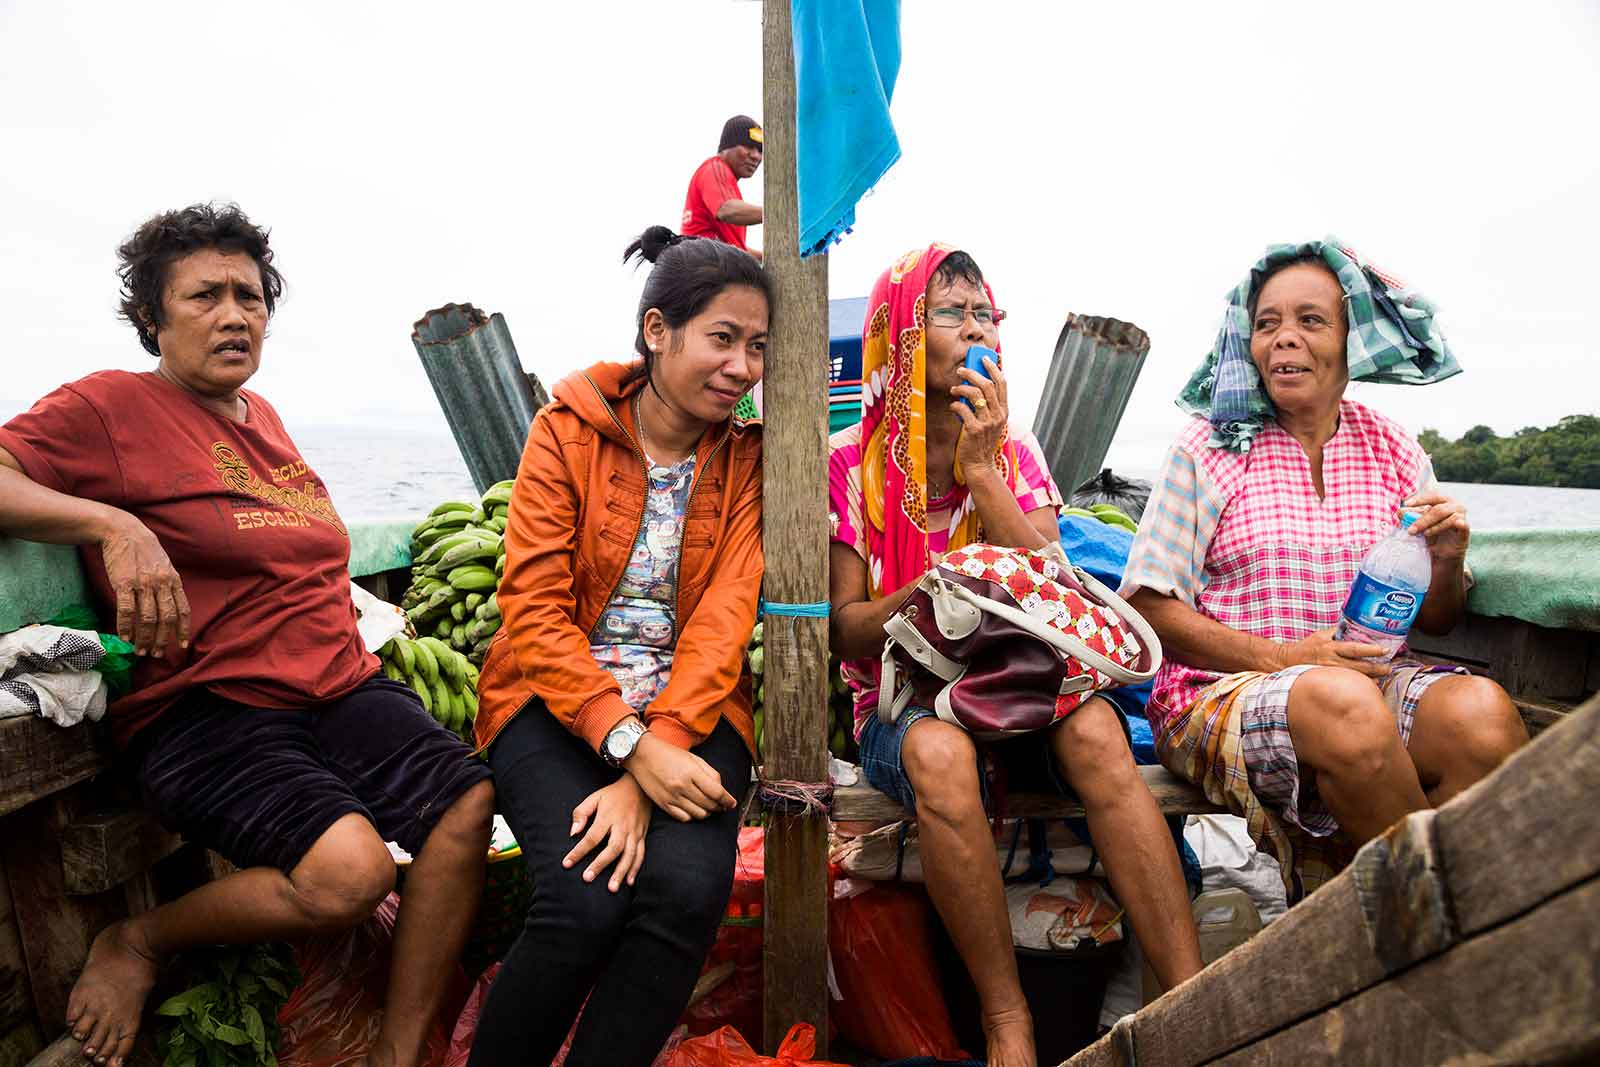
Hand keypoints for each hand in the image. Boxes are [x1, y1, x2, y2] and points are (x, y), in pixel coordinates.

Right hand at [96, 511, 189, 657]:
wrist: (122, 531)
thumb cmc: (143, 550)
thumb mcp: (164, 565)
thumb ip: (168, 585)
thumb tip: (170, 606)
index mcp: (173, 580)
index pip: (183, 609)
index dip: (183, 629)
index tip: (182, 645)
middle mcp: (161, 583)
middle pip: (166, 619)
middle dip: (163, 640)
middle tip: (156, 654)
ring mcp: (143, 584)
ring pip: (147, 619)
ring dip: (144, 638)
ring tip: (140, 650)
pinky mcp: (123, 583)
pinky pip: (126, 611)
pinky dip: (126, 627)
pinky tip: (125, 637)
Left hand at [563, 775, 651, 890]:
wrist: (640, 786)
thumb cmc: (613, 794)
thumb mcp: (594, 798)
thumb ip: (581, 814)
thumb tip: (573, 833)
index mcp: (608, 817)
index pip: (591, 837)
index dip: (578, 851)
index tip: (566, 863)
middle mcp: (623, 826)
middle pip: (612, 848)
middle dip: (600, 865)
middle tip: (587, 878)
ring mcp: (635, 832)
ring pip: (629, 855)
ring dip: (620, 872)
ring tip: (612, 888)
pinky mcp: (643, 835)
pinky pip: (641, 854)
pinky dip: (635, 869)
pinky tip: (628, 882)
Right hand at [625, 733, 736, 821]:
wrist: (642, 755)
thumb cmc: (670, 754)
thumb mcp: (693, 758)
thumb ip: (710, 773)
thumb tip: (721, 791)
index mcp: (691, 772)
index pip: (716, 792)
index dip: (728, 800)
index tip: (732, 803)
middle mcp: (682, 786)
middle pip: (709, 805)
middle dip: (719, 807)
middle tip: (722, 805)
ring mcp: (672, 796)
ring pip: (698, 814)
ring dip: (707, 813)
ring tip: (708, 807)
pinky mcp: (663, 804)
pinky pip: (684, 818)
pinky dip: (693, 816)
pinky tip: (694, 809)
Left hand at [951, 355, 1008, 480]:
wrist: (980, 464)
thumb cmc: (982, 440)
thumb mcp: (991, 422)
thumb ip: (987, 405)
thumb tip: (973, 385)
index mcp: (1004, 411)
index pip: (1002, 384)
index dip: (993, 368)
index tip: (984, 358)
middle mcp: (998, 415)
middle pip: (987, 385)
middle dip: (973, 373)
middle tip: (961, 370)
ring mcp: (987, 423)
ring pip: (975, 394)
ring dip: (961, 388)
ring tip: (953, 389)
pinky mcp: (974, 430)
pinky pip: (963, 409)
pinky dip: (955, 405)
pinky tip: (952, 406)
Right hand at [1275, 627, 1388, 678]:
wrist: (1287, 661)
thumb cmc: (1306, 647)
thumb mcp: (1321, 635)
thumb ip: (1337, 631)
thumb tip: (1353, 626)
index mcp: (1331, 647)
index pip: (1354, 649)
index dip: (1370, 650)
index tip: (1384, 650)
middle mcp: (1332, 662)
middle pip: (1359, 667)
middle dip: (1376, 669)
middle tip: (1389, 668)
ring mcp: (1331, 674)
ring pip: (1355, 678)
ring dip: (1371, 678)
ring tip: (1382, 677)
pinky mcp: (1328, 682)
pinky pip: (1347, 684)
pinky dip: (1359, 685)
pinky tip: (1368, 685)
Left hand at [1405, 492, 1469, 564]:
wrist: (1443, 554)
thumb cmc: (1432, 535)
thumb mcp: (1419, 525)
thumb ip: (1411, 517)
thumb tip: (1399, 512)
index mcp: (1443, 501)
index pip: (1432, 496)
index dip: (1420, 499)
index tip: (1406, 503)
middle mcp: (1455, 506)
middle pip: (1438, 509)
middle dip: (1423, 520)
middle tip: (1411, 530)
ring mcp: (1462, 517)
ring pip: (1449, 518)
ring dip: (1435, 526)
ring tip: (1425, 534)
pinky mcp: (1466, 530)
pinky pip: (1463, 525)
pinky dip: (1458, 524)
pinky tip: (1456, 524)